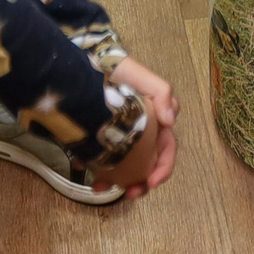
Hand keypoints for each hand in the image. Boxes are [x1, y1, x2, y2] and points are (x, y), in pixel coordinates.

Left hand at [91, 58, 179, 198]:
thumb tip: (170, 121)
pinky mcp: (99, 135)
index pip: (167, 148)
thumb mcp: (140, 74)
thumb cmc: (115, 67)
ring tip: (102, 187)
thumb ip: (160, 91)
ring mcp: (119, 134)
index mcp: (155, 119)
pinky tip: (84, 167)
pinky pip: (101, 156)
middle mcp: (140, 130)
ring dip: (117, 180)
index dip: (164, 168)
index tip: (151, 182)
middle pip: (147, 163)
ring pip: (124, 165)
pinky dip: (95, 166)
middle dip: (141, 182)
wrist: (83, 59)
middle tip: (130, 194)